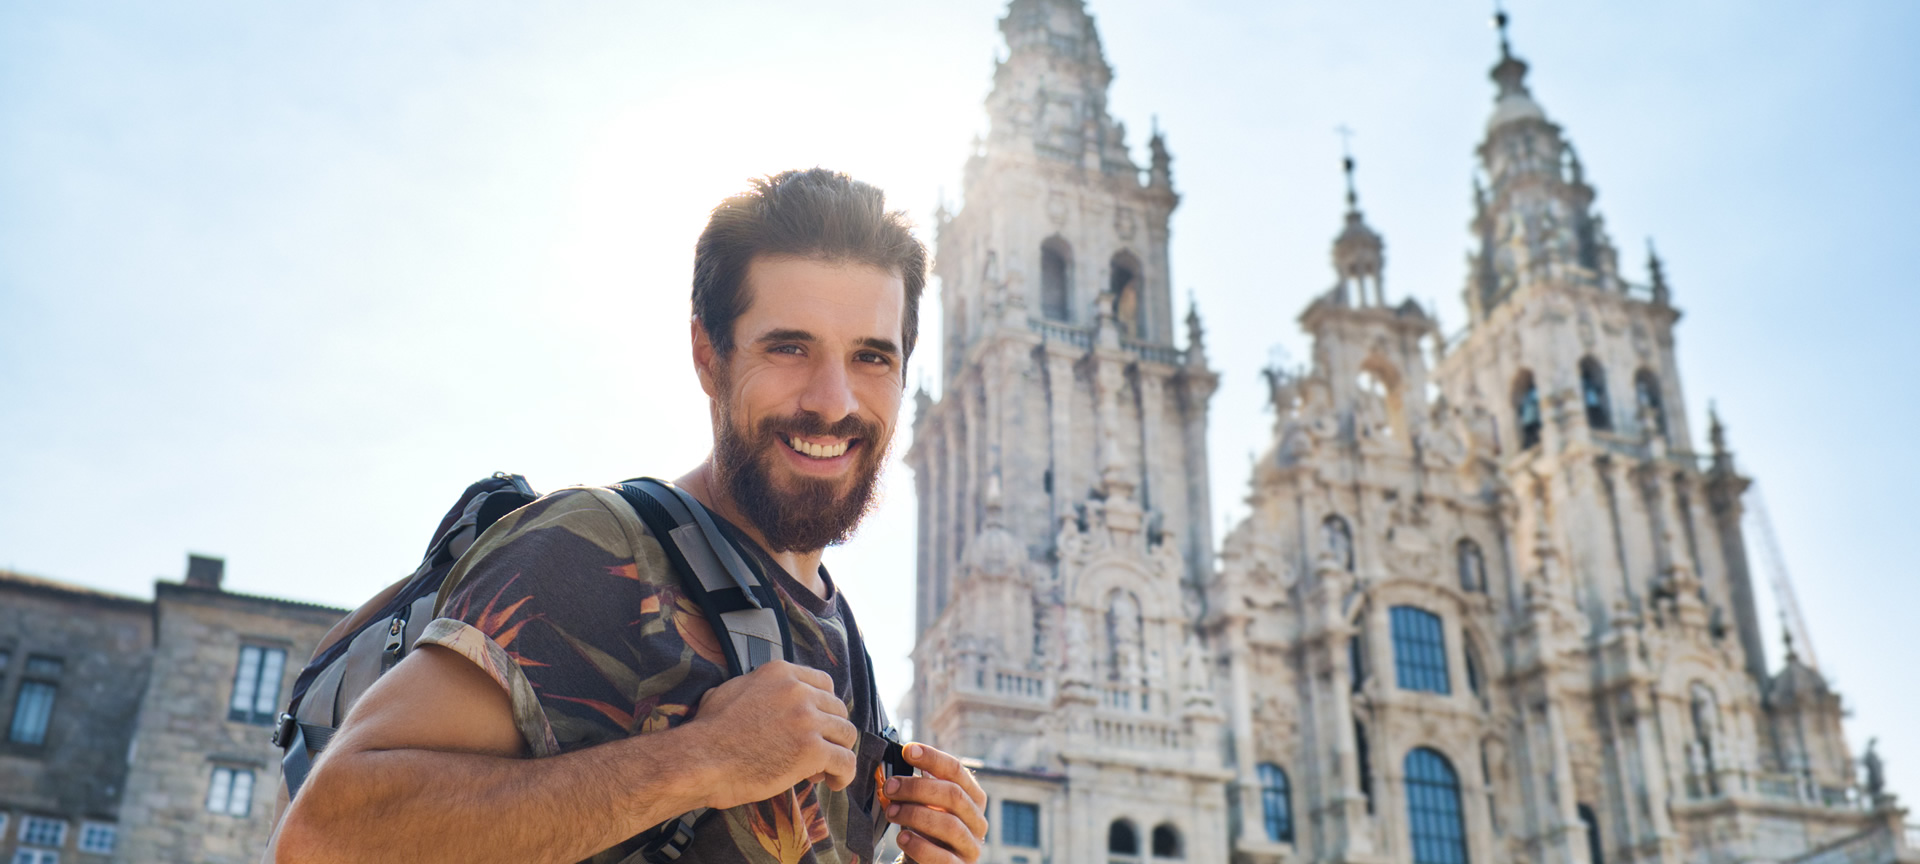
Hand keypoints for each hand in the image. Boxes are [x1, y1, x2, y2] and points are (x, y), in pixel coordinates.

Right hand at [685, 660, 860, 809]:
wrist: (699, 759)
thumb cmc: (707, 731)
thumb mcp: (730, 690)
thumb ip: (754, 686)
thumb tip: (756, 691)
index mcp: (780, 673)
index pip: (824, 683)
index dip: (824, 707)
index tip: (818, 723)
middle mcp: (798, 691)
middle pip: (838, 709)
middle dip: (831, 731)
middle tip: (819, 751)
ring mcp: (807, 720)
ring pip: (846, 734)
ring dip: (838, 752)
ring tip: (825, 770)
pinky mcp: (812, 750)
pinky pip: (845, 762)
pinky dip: (844, 775)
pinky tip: (834, 782)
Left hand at [884, 743, 987, 863]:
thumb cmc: (926, 830)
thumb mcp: (927, 805)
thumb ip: (922, 784)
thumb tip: (906, 753)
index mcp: (972, 797)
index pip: (957, 770)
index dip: (933, 758)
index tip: (908, 751)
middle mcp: (978, 821)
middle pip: (953, 795)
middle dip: (917, 788)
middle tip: (890, 787)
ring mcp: (971, 847)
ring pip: (950, 825)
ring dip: (915, 815)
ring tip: (891, 812)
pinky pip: (943, 858)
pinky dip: (920, 846)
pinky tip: (902, 838)